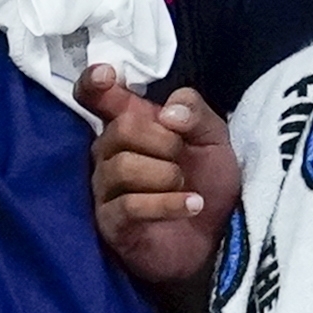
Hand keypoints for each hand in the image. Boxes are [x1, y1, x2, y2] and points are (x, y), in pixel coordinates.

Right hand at [79, 67, 238, 288]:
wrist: (218, 236)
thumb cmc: (208, 181)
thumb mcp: (214, 138)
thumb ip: (195, 112)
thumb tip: (168, 113)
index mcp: (129, 123)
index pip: (95, 97)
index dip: (93, 83)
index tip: (106, 77)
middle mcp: (108, 153)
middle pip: (120, 129)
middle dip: (163, 141)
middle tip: (183, 157)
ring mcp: (105, 189)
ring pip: (122, 167)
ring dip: (165, 175)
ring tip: (186, 187)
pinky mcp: (111, 224)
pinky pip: (129, 205)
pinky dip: (166, 204)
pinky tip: (192, 205)